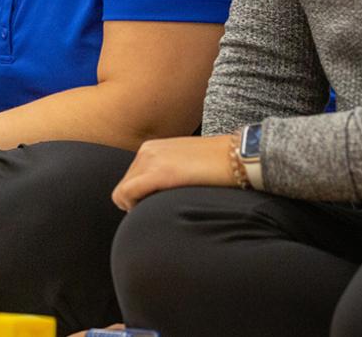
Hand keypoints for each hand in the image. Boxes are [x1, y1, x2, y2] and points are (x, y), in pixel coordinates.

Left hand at [111, 134, 237, 211]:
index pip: (130, 179)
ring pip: (122, 193)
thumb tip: (159, 195)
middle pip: (124, 187)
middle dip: (136, 203)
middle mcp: (146, 151)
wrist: (239, 157)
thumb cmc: (217, 167)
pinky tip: (154, 212)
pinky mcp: (158, 173)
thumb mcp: (184, 165)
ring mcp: (150, 160)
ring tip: (163, 212)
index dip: (138, 198)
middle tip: (161, 213)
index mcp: (152, 148)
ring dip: (137, 207)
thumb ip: (167, 174)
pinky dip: (132, 208)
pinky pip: (125, 194)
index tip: (157, 208)